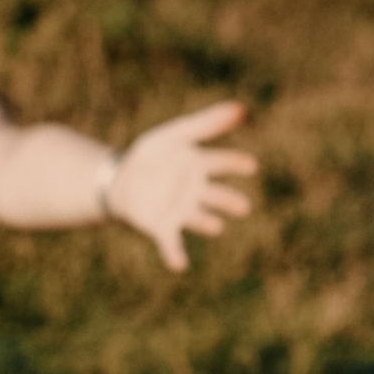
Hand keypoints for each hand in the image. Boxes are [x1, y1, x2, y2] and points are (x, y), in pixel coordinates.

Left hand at [103, 99, 256, 274]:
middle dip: (229, 201)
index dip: (235, 164)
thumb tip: (243, 108)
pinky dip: (175, 254)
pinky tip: (179, 265)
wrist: (122, 178)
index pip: (221, 163)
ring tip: (216, 226)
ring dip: (206, 222)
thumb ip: (207, 123)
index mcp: (201, 164)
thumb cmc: (153, 154)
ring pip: (199, 217)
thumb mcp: (176, 134)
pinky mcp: (163, 227)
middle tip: (243, 207)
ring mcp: (182, 210)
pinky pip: (171, 242)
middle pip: (217, 196)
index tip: (250, 166)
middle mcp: (197, 190)